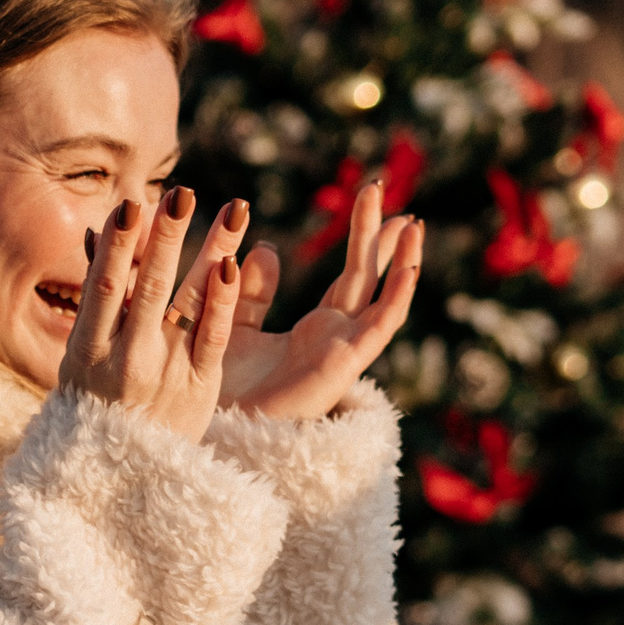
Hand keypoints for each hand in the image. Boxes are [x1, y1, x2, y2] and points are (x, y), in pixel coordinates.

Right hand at [58, 186, 241, 443]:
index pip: (103, 289)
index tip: (129, 204)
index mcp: (87, 353)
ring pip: (187, 303)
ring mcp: (164, 373)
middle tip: (182, 194)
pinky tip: (234, 265)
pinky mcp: (198, 387)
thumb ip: (96, 306)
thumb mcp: (80, 363)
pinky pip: (213, 337)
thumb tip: (103, 239)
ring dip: (210, 251)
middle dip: (165, 238)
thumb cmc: (95, 409)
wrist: (118, 479)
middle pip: (147, 288)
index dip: (117, 246)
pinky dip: (223, 301)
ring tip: (232, 209)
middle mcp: (124, 360)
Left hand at [217, 179, 423, 421]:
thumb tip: (267, 247)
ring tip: (413, 222)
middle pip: (369, 280)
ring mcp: (342, 353)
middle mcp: (335, 341)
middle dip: (381, 237)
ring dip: (400, 261)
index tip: (374, 199)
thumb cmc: (219, 391)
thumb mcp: (231, 323)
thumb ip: (250, 290)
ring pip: (381, 299)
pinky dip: (397, 299)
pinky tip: (410, 269)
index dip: (365, 239)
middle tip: (389, 192)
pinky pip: (378, 330)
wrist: (210, 432)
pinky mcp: (341, 368)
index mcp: (315, 331)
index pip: (351, 278)